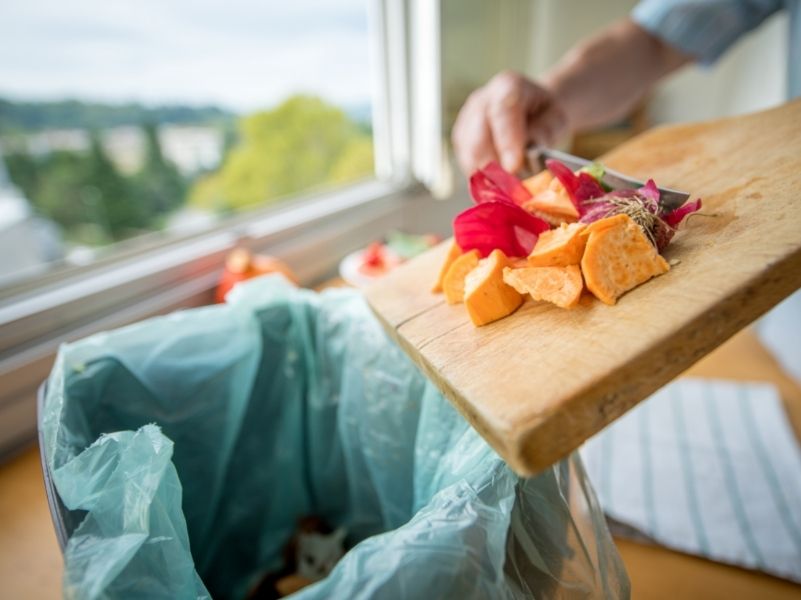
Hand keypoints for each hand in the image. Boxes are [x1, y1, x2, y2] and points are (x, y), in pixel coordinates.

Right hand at [451, 70, 568, 175]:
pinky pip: (466, 165)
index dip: (506, 142)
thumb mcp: (557, 119)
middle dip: (496, 169)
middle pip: (478, 140)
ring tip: (512, 186)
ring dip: (490, 177)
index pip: (501, 112)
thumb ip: (544, 132)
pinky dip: (483, 179)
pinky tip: (500, 182)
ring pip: (469, 157)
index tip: (514, 168)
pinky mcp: (461, 141)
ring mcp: (466, 121)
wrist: (532, 111)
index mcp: (507, 86)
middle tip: (516, 189)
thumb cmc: (546, 115)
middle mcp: (481, 101)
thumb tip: (529, 153)